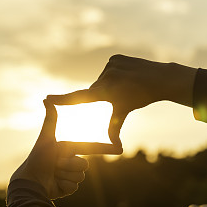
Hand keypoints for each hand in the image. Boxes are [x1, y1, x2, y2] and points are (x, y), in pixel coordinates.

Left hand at [10, 99, 121, 198]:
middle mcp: (70, 162)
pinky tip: (54, 184)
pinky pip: (74, 187)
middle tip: (56, 164)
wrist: (29, 182)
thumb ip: (51, 120)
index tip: (120, 149)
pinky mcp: (67, 188)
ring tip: (53, 174)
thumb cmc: (37, 158)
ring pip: (80, 177)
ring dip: (66, 176)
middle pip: (84, 165)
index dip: (105, 149)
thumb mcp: (46, 138)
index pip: (91, 148)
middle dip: (70, 165)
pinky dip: (64, 186)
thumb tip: (46, 99)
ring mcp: (69, 175)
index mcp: (69, 150)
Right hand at [47, 54, 196, 145]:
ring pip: (101, 80)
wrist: (159, 79)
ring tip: (123, 86)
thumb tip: (115, 148)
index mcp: (106, 93)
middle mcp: (106, 78)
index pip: (80, 98)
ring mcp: (111, 66)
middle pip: (94, 90)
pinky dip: (112, 74)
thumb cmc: (140, 98)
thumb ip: (114, 129)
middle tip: (117, 95)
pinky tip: (125, 76)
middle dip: (100, 95)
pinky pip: (107, 69)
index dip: (63, 99)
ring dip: (107, 85)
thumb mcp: (124, 112)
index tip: (47, 98)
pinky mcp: (115, 58)